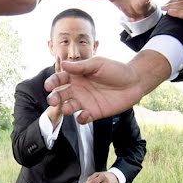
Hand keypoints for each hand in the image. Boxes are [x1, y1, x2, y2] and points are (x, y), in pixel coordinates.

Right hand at [43, 52, 168, 123]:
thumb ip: (81, 66)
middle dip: (55, 98)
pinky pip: (83, 118)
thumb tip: (63, 64)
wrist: (134, 82)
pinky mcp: (94, 113)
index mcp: (77, 76)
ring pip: (69, 107)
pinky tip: (84, 115)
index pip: (60, 79)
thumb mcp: (98, 64)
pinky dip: (81, 118)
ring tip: (67, 109)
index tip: (49, 86)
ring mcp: (85, 102)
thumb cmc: (116, 70)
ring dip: (65, 109)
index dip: (52, 82)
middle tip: (53, 101)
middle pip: (61, 95)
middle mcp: (78, 89)